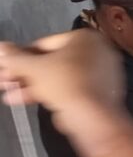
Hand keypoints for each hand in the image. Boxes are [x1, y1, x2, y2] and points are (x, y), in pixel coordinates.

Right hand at [0, 30, 122, 111]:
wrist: (93, 118)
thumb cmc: (65, 84)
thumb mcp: (34, 68)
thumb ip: (15, 58)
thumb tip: (0, 47)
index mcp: (85, 38)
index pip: (44, 43)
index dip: (20, 56)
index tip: (4, 66)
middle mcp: (96, 52)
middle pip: (50, 61)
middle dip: (23, 72)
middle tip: (3, 80)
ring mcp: (98, 73)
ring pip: (57, 76)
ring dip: (29, 84)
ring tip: (7, 92)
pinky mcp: (96, 92)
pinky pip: (69, 87)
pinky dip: (47, 92)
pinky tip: (21, 100)